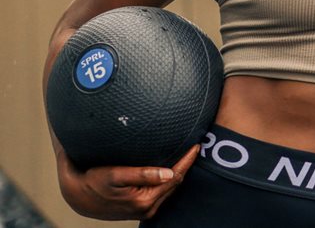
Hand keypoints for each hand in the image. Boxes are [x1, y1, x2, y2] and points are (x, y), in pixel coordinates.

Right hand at [57, 144, 199, 219]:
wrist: (77, 197)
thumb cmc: (93, 182)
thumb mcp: (115, 175)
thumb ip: (143, 175)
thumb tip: (169, 173)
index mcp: (144, 200)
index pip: (175, 177)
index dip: (187, 160)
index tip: (197, 145)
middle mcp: (147, 208)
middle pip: (175, 183)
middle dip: (186, 165)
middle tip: (195, 145)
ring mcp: (145, 210)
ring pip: (170, 188)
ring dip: (179, 172)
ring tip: (187, 154)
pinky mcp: (141, 209)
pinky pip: (162, 192)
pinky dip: (169, 180)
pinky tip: (172, 167)